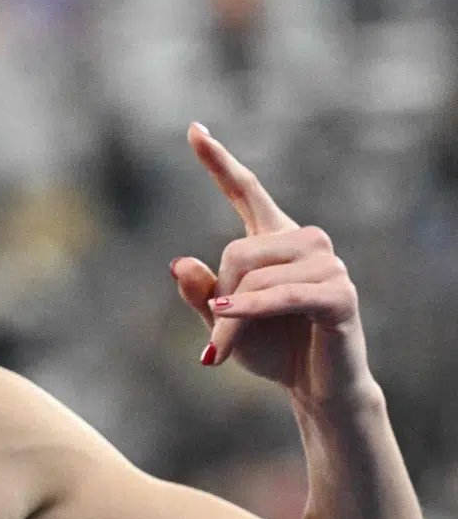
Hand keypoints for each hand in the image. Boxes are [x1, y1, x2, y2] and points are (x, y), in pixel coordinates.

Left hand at [169, 123, 372, 400]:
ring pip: (254, 278)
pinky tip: (226, 320)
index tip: (193, 129)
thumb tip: (177, 262)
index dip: (219, 161)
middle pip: (236, 252)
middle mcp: (305, 242)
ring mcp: (327, 265)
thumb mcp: (221, 320)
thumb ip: (200, 292)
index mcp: (274, 238)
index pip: (246, 190)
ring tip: (223, 351)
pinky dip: (250, 310)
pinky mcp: (340, 295)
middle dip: (218, 300)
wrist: (316, 388)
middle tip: (213, 340)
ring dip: (231, 319)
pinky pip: (283, 295)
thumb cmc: (270, 348)